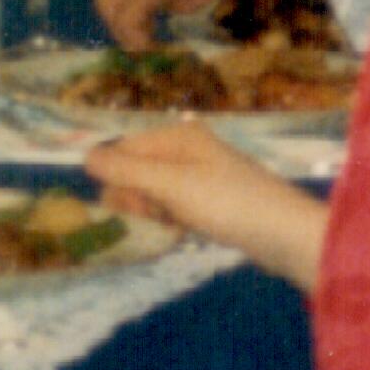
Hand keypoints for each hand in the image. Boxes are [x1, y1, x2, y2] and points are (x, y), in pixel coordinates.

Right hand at [86, 120, 327, 288]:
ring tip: (174, 225)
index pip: (124, 149)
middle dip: (136, 197)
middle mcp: (189, 149)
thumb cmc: (227, 203)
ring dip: (155, 211)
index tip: (125, 206)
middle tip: (156, 217)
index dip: (116, 178)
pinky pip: (176, 205)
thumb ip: (126, 171)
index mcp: (179, 136)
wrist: (285, 233)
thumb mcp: (171, 185)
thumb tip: (84, 156)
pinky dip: (173, 219)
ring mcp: (203, 175)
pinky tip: (184, 232)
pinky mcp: (214, 200)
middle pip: (138, 170)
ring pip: (156, 191)